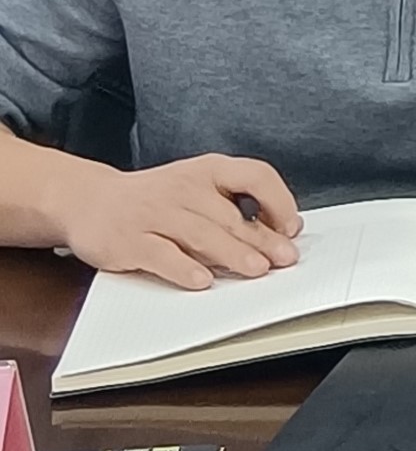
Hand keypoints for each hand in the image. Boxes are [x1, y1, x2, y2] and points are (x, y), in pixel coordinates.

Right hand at [58, 158, 301, 293]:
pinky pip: (161, 255)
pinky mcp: (129, 240)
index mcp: (207, 170)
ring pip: (201, 235)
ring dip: (232, 254)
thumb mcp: (197, 188)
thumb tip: (281, 232)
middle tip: (284, 259)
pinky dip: (183, 268)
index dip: (279, 201)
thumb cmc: (155, 198)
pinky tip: (202, 280)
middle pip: (230, 216)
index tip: (291, 227)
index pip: (255, 176)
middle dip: (262, 240)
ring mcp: (154, 213)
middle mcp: (183, 187)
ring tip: (257, 270)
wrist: (88, 199)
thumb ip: (235, 206)